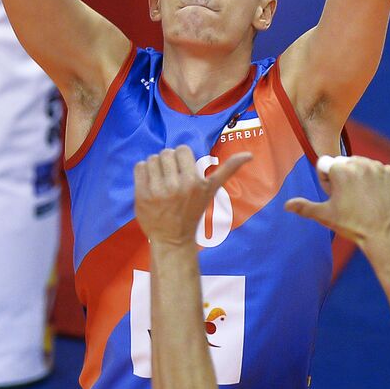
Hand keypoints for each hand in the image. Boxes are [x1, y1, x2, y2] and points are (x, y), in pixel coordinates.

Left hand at [134, 146, 250, 245]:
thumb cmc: (193, 212)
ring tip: (160, 179)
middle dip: (168, 161)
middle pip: (166, 152)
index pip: (182, 149)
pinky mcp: (142, 196)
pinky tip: (150, 183)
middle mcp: (176, 186)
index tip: (183, 170)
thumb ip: (228, 170)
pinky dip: (143, 171)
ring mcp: (158, 191)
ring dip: (155, 166)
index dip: (182, 158)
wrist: (173, 239)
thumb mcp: (211, 192)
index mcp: (194, 182)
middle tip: (170, 175)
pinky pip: (139, 167)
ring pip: (152, 159)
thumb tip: (249, 155)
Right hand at [284, 155, 389, 246]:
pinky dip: (375, 179)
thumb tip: (286, 205)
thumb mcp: (324, 215)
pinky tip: (374, 195)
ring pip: (360, 164)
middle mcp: (358, 162)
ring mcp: (376, 166)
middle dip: (342, 176)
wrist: (383, 234)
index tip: (334, 195)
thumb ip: (304, 207)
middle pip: (342, 163)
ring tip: (361, 197)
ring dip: (358, 176)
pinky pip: (377, 169)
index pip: (324, 164)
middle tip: (348, 198)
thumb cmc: (351, 224)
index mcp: (339, 169)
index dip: (326, 180)